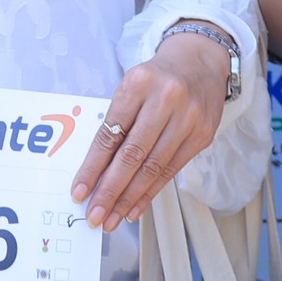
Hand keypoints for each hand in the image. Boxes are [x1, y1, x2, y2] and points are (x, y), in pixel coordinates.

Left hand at [69, 31, 227, 230]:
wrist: (199, 62)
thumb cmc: (156, 78)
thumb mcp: (130, 87)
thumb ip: (115, 122)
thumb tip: (94, 171)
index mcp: (138, 84)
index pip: (110, 134)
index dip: (92, 167)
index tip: (79, 191)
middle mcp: (165, 99)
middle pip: (133, 155)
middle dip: (110, 190)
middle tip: (94, 215)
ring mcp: (188, 118)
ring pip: (153, 167)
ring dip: (130, 198)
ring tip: (112, 218)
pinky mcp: (202, 135)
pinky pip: (171, 170)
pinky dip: (151, 192)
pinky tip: (135, 207)